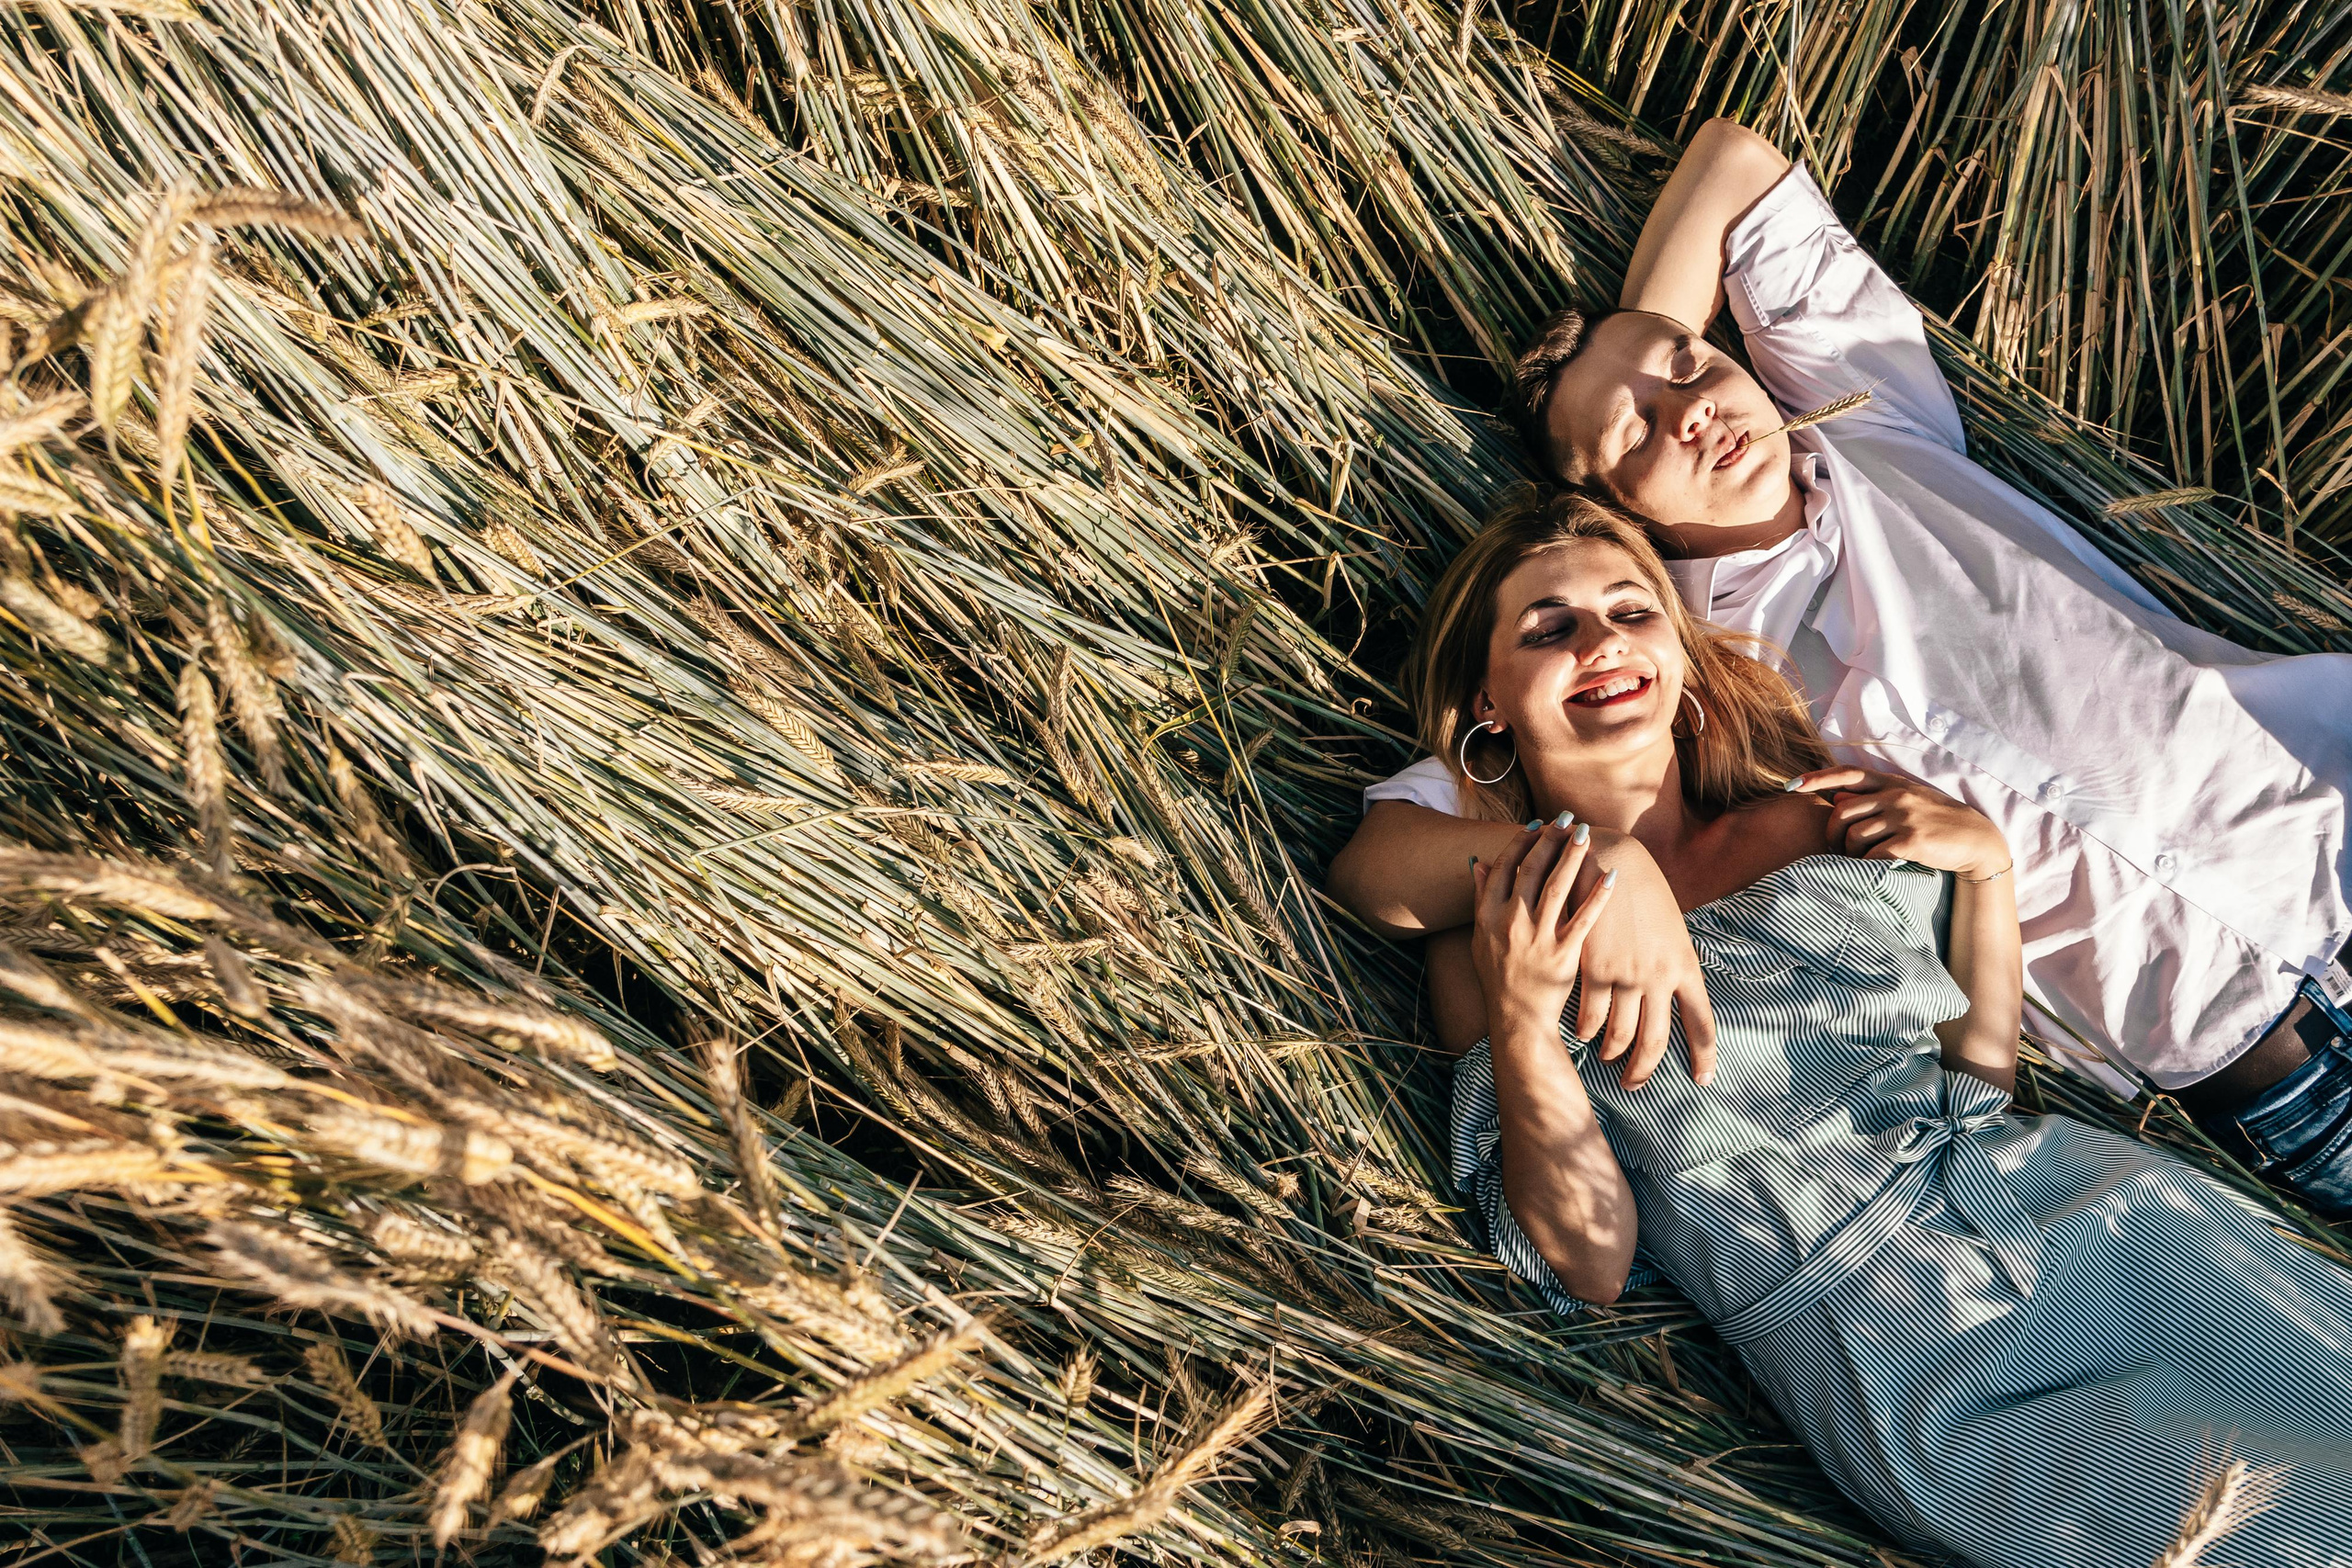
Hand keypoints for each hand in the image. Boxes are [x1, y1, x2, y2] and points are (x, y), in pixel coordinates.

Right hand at [1470, 822, 1617, 1043]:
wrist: (1516, 1018)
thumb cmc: (1499, 976)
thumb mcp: (1479, 937)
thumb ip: (1480, 898)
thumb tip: (1480, 861)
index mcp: (1487, 916)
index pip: (1504, 867)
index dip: (1521, 841)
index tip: (1538, 824)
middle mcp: (1510, 923)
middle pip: (1531, 870)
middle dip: (1550, 839)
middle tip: (1568, 819)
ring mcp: (1537, 938)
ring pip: (1557, 886)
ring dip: (1572, 856)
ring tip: (1586, 834)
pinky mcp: (1563, 955)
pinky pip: (1584, 918)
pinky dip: (1598, 895)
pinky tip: (1611, 874)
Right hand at [1571, 833, 1717, 1088]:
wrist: (1610, 858)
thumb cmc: (1642, 889)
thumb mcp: (1670, 927)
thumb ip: (1671, 963)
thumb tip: (1671, 992)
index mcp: (1685, 967)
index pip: (1701, 1024)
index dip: (1702, 1057)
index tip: (1701, 1080)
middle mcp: (1660, 977)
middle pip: (1656, 1042)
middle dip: (1644, 1070)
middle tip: (1634, 1084)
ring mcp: (1627, 975)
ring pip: (1619, 1035)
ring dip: (1611, 1052)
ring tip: (1606, 1057)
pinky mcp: (1595, 969)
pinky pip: (1589, 1017)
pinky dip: (1585, 1031)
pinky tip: (1581, 1034)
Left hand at [1787, 768, 2010, 880]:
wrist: (1975, 839)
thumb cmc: (1935, 821)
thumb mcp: (1907, 801)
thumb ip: (1873, 799)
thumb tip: (1837, 800)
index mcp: (1893, 783)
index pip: (1848, 774)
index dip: (1818, 778)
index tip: (1792, 785)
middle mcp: (1896, 796)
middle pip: (1842, 812)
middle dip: (1830, 834)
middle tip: (1834, 849)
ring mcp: (1904, 817)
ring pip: (1854, 835)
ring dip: (1848, 853)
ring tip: (1856, 861)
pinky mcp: (1911, 841)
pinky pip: (1872, 854)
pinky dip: (1865, 865)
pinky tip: (1869, 869)